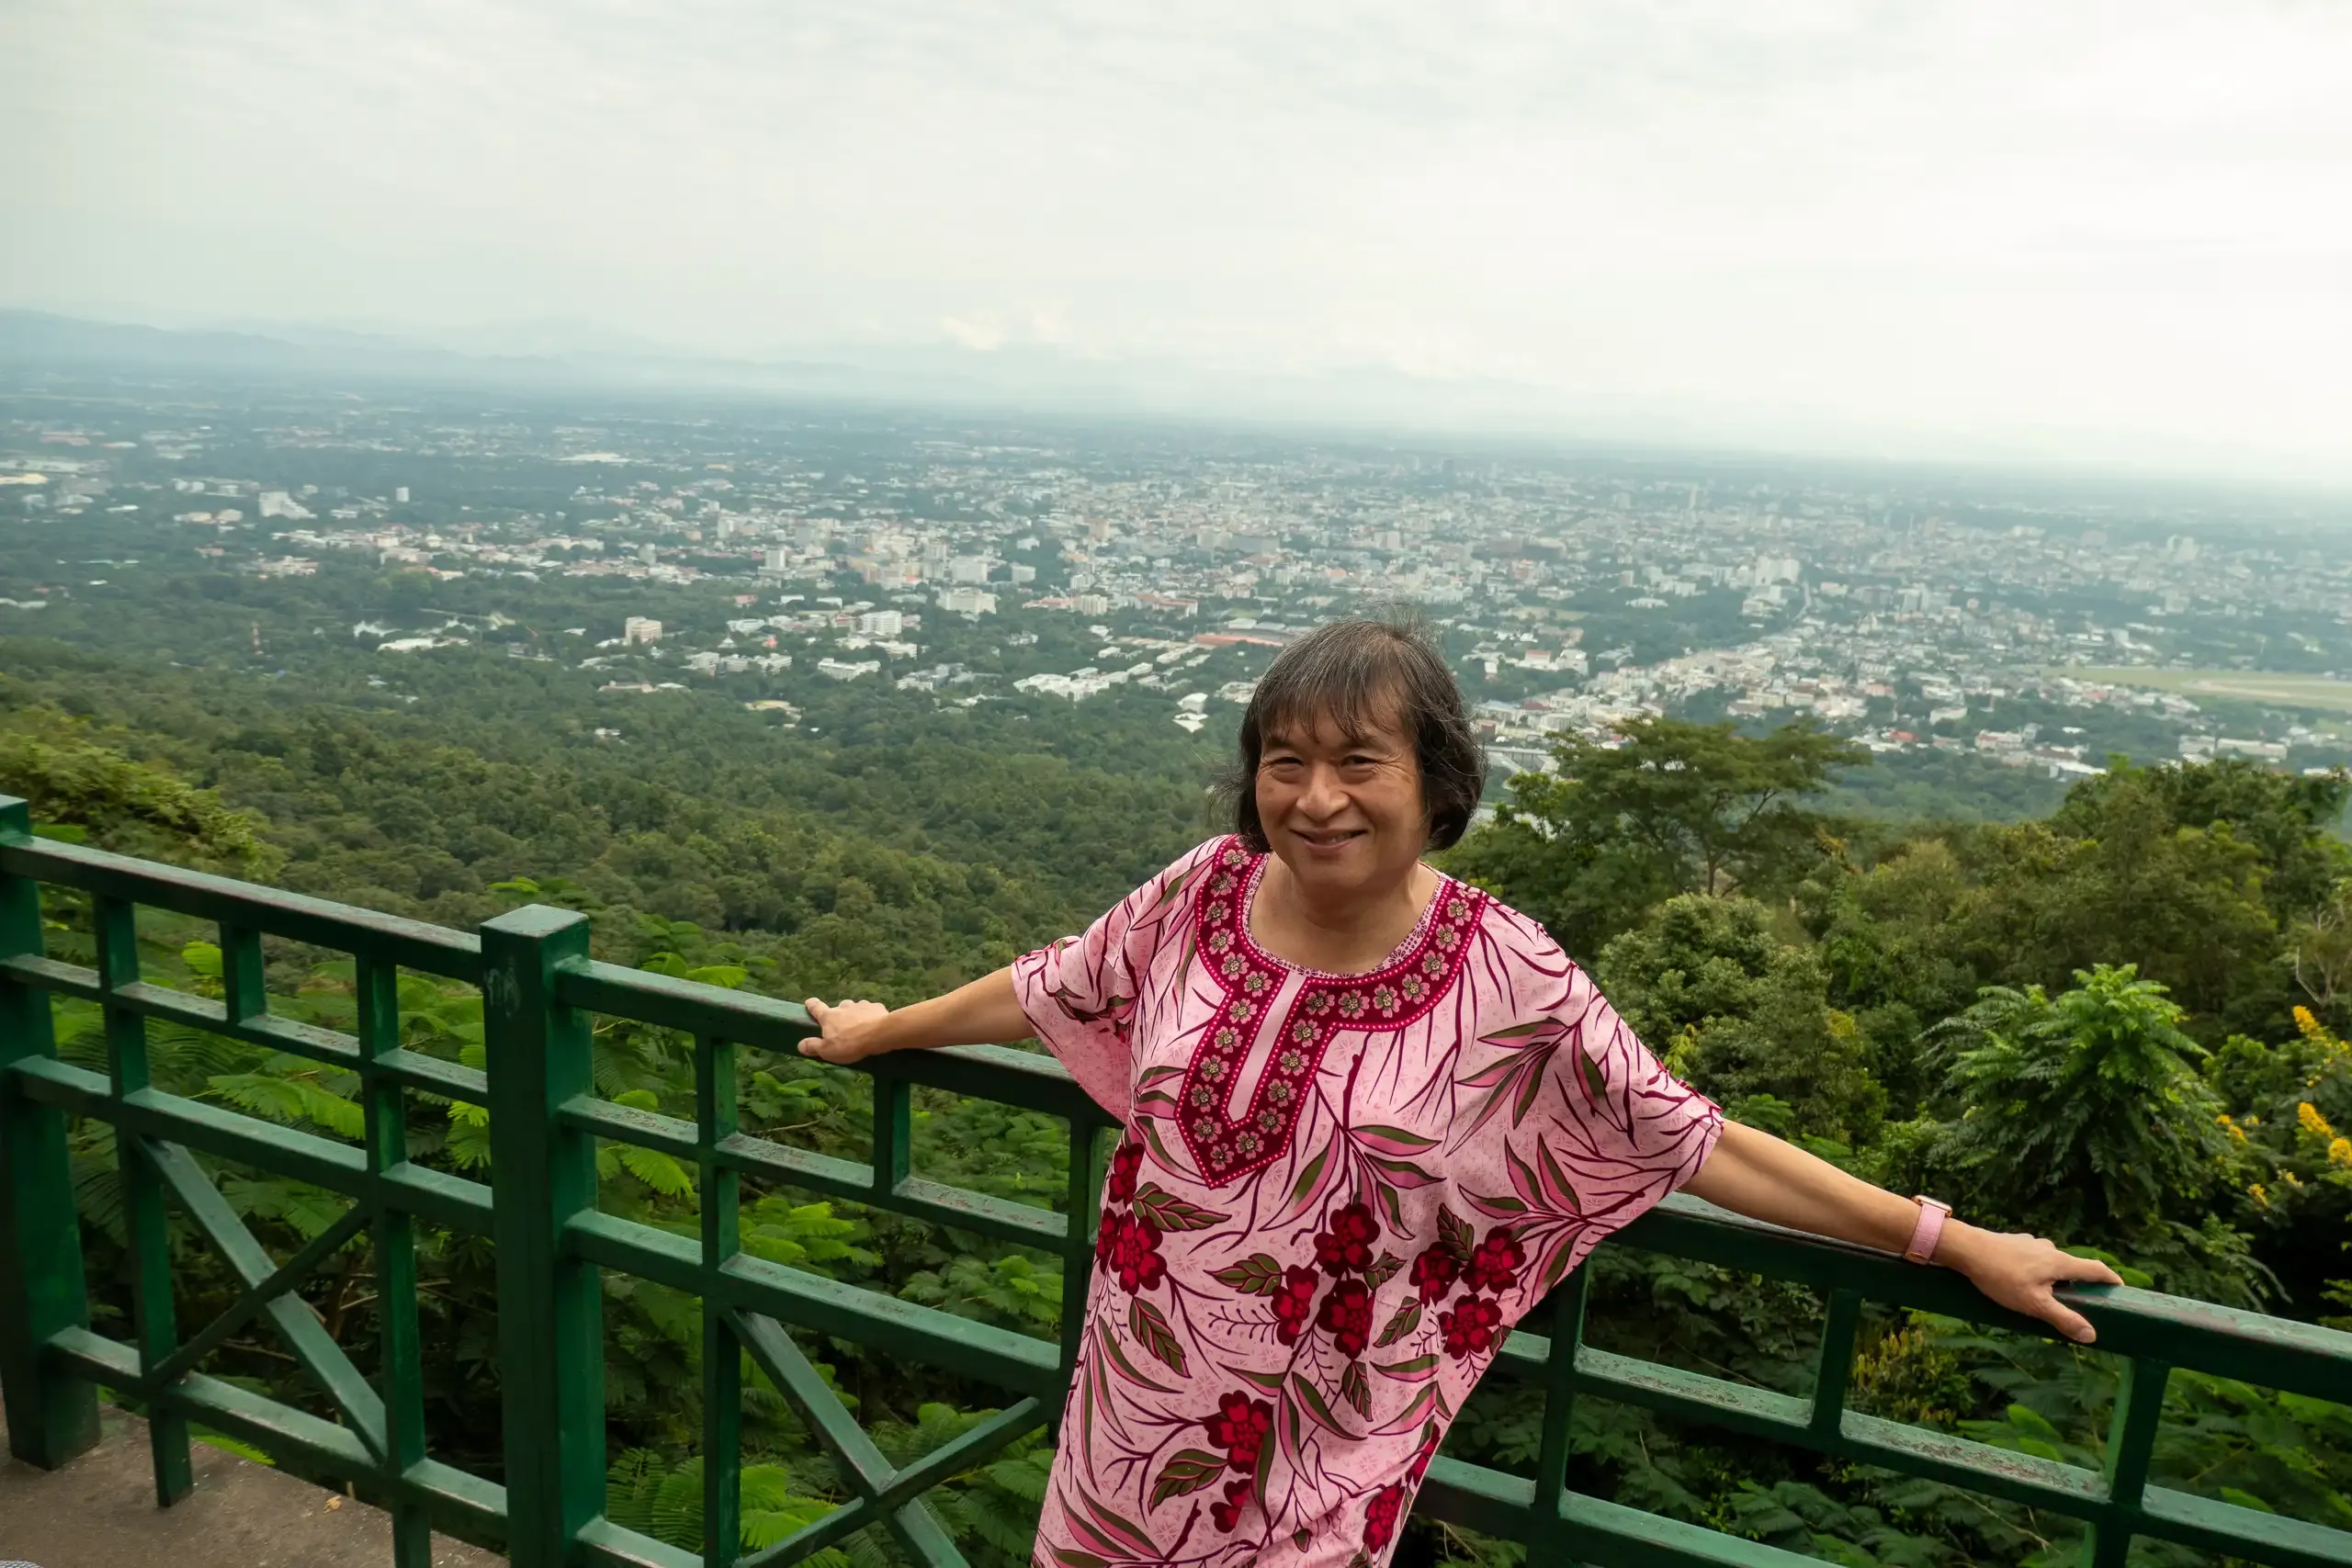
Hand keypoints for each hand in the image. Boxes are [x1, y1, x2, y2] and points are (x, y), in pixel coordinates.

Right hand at [799, 998, 891, 1063]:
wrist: (879, 1034)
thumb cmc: (850, 1044)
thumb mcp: (827, 1051)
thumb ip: (813, 1046)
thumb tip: (800, 1044)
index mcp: (829, 1016)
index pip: (816, 1008)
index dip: (811, 1005)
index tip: (809, 1001)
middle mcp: (843, 1007)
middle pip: (838, 1007)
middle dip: (839, 1013)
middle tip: (842, 1025)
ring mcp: (860, 1005)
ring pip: (854, 1007)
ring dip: (854, 1014)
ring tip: (859, 1025)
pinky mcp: (876, 1007)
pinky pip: (870, 1010)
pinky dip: (870, 1015)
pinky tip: (874, 1023)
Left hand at [1941, 1222, 2123, 1343]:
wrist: (1965, 1249)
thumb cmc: (2001, 1277)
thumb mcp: (2034, 1304)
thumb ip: (2063, 1319)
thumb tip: (2091, 1335)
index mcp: (2060, 1262)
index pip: (2096, 1269)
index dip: (2111, 1280)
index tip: (2121, 1290)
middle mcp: (2049, 1249)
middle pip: (2073, 1267)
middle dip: (2079, 1284)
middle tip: (2079, 1303)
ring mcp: (2030, 1244)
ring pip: (2051, 1263)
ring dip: (2054, 1279)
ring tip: (2047, 1298)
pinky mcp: (2013, 1243)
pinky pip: (2033, 1260)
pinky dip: (2036, 1272)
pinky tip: (2023, 1284)